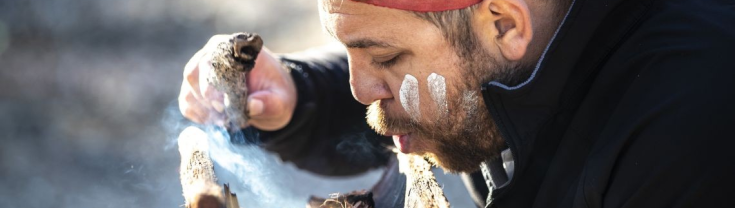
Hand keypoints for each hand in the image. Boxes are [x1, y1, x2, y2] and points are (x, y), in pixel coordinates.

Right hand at [179, 35, 296, 130]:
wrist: (272, 99)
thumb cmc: (276, 93)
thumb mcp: (280, 100)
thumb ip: (269, 102)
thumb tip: (253, 105)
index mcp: (234, 48)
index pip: (213, 57)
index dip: (214, 81)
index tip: (223, 104)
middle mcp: (211, 55)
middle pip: (193, 73)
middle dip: (207, 98)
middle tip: (224, 115)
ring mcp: (200, 72)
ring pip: (189, 90)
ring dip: (204, 109)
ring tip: (226, 121)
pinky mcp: (195, 90)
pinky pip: (186, 103)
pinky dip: (199, 116)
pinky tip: (217, 122)